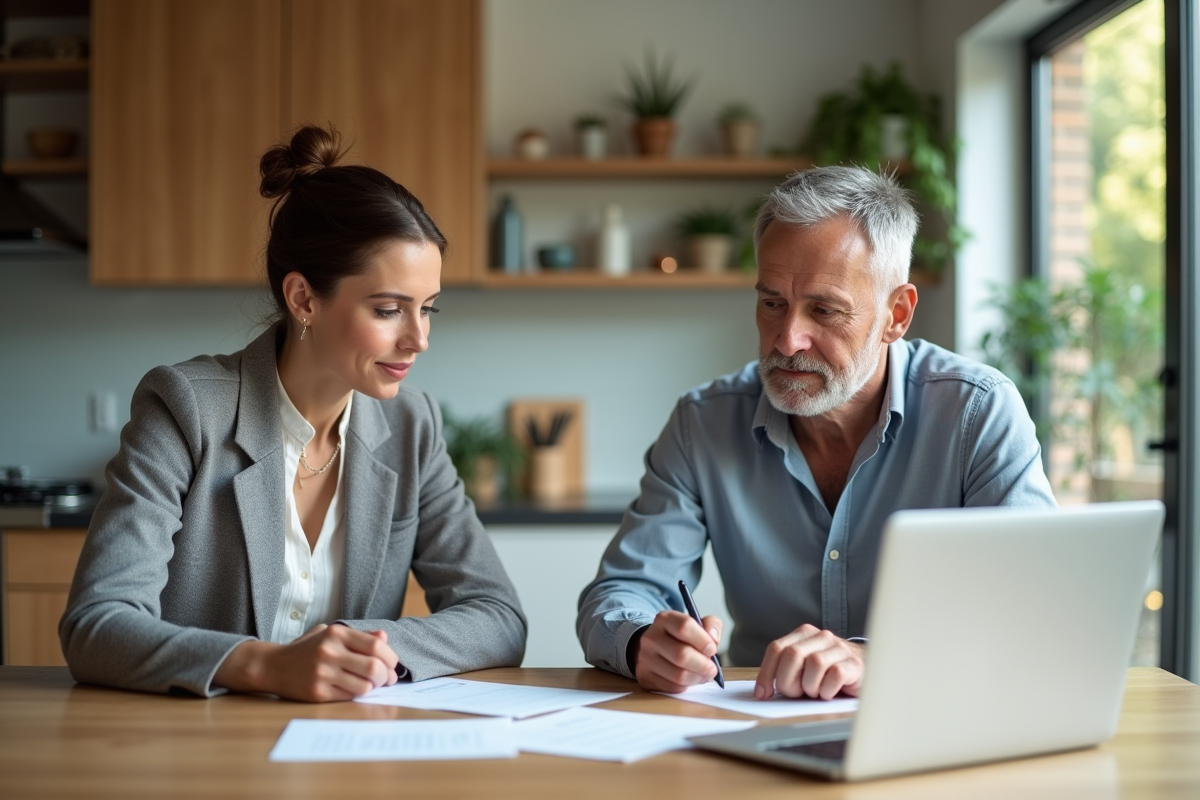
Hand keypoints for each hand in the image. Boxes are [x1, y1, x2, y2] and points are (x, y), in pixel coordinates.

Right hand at [214, 624, 399, 701]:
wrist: (273, 666)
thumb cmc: (308, 649)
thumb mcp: (331, 634)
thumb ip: (359, 636)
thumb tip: (384, 638)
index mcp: (336, 634)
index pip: (376, 646)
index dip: (390, 657)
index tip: (392, 664)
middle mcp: (329, 652)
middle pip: (374, 667)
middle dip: (386, 676)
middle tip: (387, 679)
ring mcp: (323, 674)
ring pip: (364, 686)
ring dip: (373, 688)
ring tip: (371, 685)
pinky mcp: (318, 693)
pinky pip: (349, 697)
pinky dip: (356, 694)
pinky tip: (353, 689)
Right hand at [630, 610, 722, 693]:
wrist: (654, 648)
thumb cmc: (681, 637)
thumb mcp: (698, 624)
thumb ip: (711, 625)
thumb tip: (713, 639)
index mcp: (664, 619)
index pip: (684, 626)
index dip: (703, 640)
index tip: (712, 649)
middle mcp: (651, 638)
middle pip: (681, 654)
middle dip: (703, 665)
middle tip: (712, 669)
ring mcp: (645, 659)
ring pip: (678, 675)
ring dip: (697, 678)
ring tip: (703, 675)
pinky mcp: (645, 677)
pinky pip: (672, 687)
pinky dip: (686, 686)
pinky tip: (690, 679)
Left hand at [754, 624, 863, 700]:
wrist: (865, 674)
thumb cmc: (827, 676)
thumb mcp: (802, 670)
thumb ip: (784, 672)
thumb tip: (761, 692)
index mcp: (803, 634)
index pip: (776, 649)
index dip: (766, 673)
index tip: (762, 694)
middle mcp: (821, 636)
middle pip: (792, 654)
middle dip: (789, 680)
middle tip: (797, 693)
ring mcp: (839, 648)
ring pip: (814, 664)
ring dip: (811, 686)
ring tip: (816, 691)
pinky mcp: (854, 663)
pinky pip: (835, 675)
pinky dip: (827, 689)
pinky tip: (829, 693)